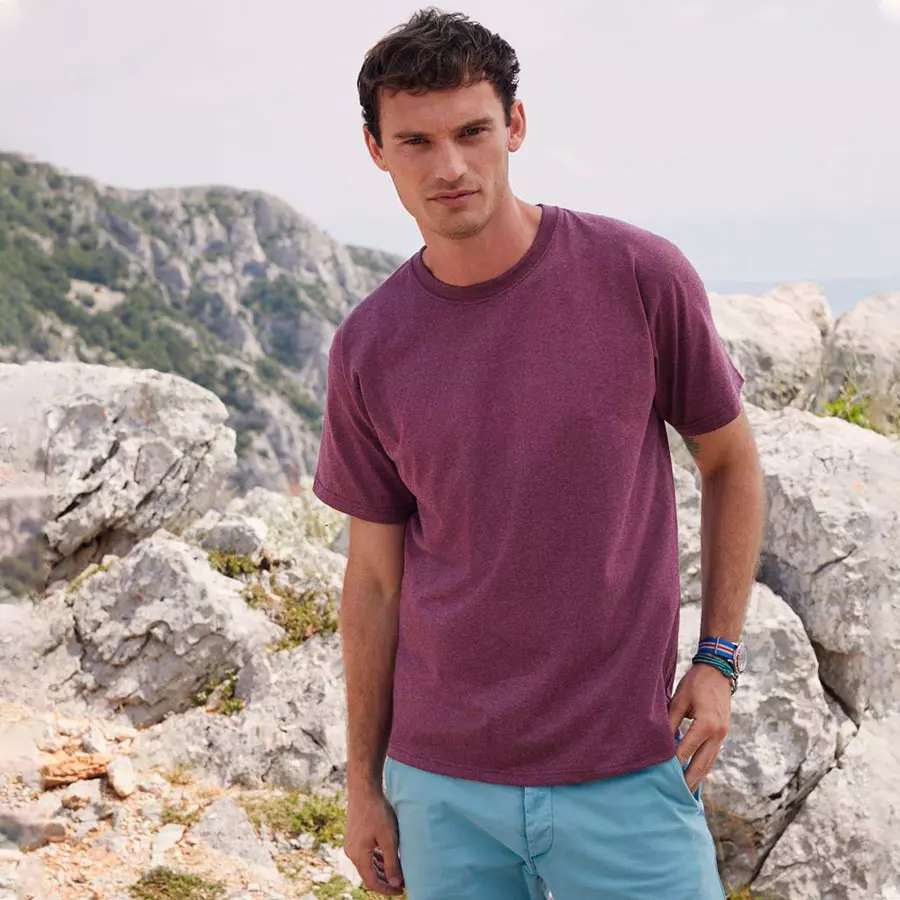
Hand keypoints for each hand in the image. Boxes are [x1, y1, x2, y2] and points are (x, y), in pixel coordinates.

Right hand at [344, 785, 404, 894]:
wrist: (364, 791)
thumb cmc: (377, 813)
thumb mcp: (389, 839)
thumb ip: (392, 863)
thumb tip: (395, 884)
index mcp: (359, 856)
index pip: (372, 882)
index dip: (387, 889)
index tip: (401, 891)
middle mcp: (352, 853)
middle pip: (369, 875)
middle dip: (385, 881)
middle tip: (401, 883)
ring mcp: (352, 845)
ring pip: (367, 864)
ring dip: (381, 870)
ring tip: (397, 872)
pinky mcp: (354, 837)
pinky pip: (365, 855)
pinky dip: (376, 859)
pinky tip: (387, 858)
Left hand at [668, 662, 732, 793]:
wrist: (719, 671)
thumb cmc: (696, 683)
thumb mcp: (679, 700)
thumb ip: (670, 721)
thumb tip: (659, 740)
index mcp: (706, 724)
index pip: (686, 750)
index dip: (673, 763)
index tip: (662, 776)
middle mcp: (717, 733)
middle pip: (702, 764)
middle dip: (689, 780)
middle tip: (675, 796)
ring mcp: (723, 735)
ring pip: (709, 763)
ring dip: (698, 777)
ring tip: (685, 792)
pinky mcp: (723, 734)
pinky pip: (712, 755)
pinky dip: (704, 767)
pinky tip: (695, 775)